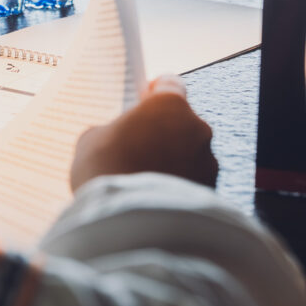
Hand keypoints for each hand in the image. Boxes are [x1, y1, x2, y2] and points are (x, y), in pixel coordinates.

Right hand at [69, 75, 218, 191]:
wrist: (128, 222)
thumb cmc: (106, 169)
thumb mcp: (92, 140)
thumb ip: (112, 130)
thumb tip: (116, 138)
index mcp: (169, 104)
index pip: (170, 84)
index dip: (156, 92)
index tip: (144, 101)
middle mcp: (197, 127)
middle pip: (181, 121)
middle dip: (163, 131)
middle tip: (137, 147)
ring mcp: (208, 161)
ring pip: (191, 153)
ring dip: (174, 160)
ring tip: (146, 178)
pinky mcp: (212, 192)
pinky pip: (194, 181)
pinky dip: (180, 185)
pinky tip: (157, 196)